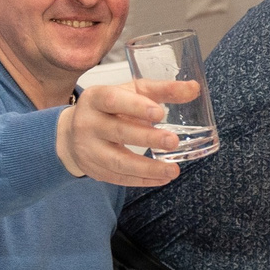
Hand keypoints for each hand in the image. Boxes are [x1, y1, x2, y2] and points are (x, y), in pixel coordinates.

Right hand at [57, 78, 196, 186]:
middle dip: (147, 138)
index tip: (160, 113)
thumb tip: (194, 88)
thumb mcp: (132, 92)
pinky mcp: (93, 169)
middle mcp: (87, 123)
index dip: (136, 107)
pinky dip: (142, 180)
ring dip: (148, 168)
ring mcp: (88, 149)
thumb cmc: (110, 108)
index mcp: (96, 98)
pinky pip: (118, 178)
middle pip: (118, 132)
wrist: (74, 131)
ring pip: (118, 161)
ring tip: (173, 170)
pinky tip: (161, 179)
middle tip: (173, 142)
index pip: (113, 100)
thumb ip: (163, 90)